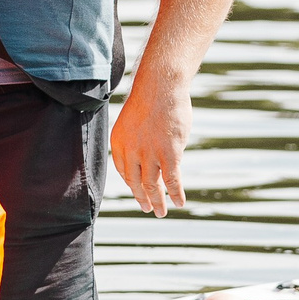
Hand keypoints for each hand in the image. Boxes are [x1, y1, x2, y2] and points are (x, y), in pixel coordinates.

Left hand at [110, 69, 190, 216]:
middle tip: (147, 209)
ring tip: (160, 212)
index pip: (123, 171)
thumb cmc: (149, 101)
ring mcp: (150, 154)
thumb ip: (134, 141)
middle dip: (141, 198)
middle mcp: (131, 151)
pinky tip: (180, 202)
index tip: (138, 190)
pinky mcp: (169, 154)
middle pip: (135, 182)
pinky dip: (176, 193)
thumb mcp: (133, 122)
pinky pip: (172, 180)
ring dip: (157, 201)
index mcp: (118, 143)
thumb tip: (143, 157)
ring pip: (152, 185)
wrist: (160, 87)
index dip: (131, 183)